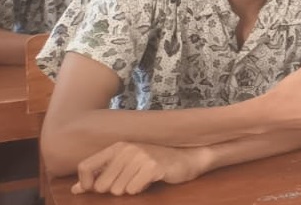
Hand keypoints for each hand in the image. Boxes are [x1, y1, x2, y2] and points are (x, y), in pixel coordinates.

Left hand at [72, 142, 209, 195]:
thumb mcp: (125, 166)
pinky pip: (133, 189)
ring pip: (117, 190)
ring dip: (129, 189)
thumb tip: (75, 189)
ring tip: (142, 179)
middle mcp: (127, 149)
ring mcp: (140, 156)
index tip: (94, 189)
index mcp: (117, 147)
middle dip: (113, 189)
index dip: (85, 183)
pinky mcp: (153, 166)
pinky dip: (140, 189)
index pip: (85, 166)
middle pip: (101, 185)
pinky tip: (149, 180)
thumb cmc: (153, 163)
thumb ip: (100, 176)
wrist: (187, 158)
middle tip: (130, 181)